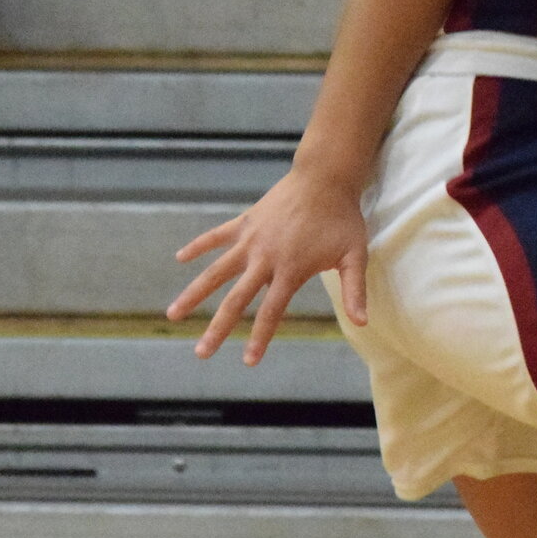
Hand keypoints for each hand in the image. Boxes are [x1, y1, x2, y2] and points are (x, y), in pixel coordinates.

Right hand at [166, 165, 370, 366]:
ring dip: (194, 293)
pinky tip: (180, 257)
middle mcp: (264, 257)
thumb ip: (354, 291)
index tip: (248, 361)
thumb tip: (363, 323)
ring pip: (216, 271)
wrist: (325, 176)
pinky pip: (217, 236)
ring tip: (173, 314)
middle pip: (235, 299)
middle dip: (217, 328)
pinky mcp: (245, 222)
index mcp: (290, 269)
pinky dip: (198, 246)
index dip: (260, 338)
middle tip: (200, 353)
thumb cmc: (342, 218)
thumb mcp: (355, 255)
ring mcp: (251, 239)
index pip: (271, 312)